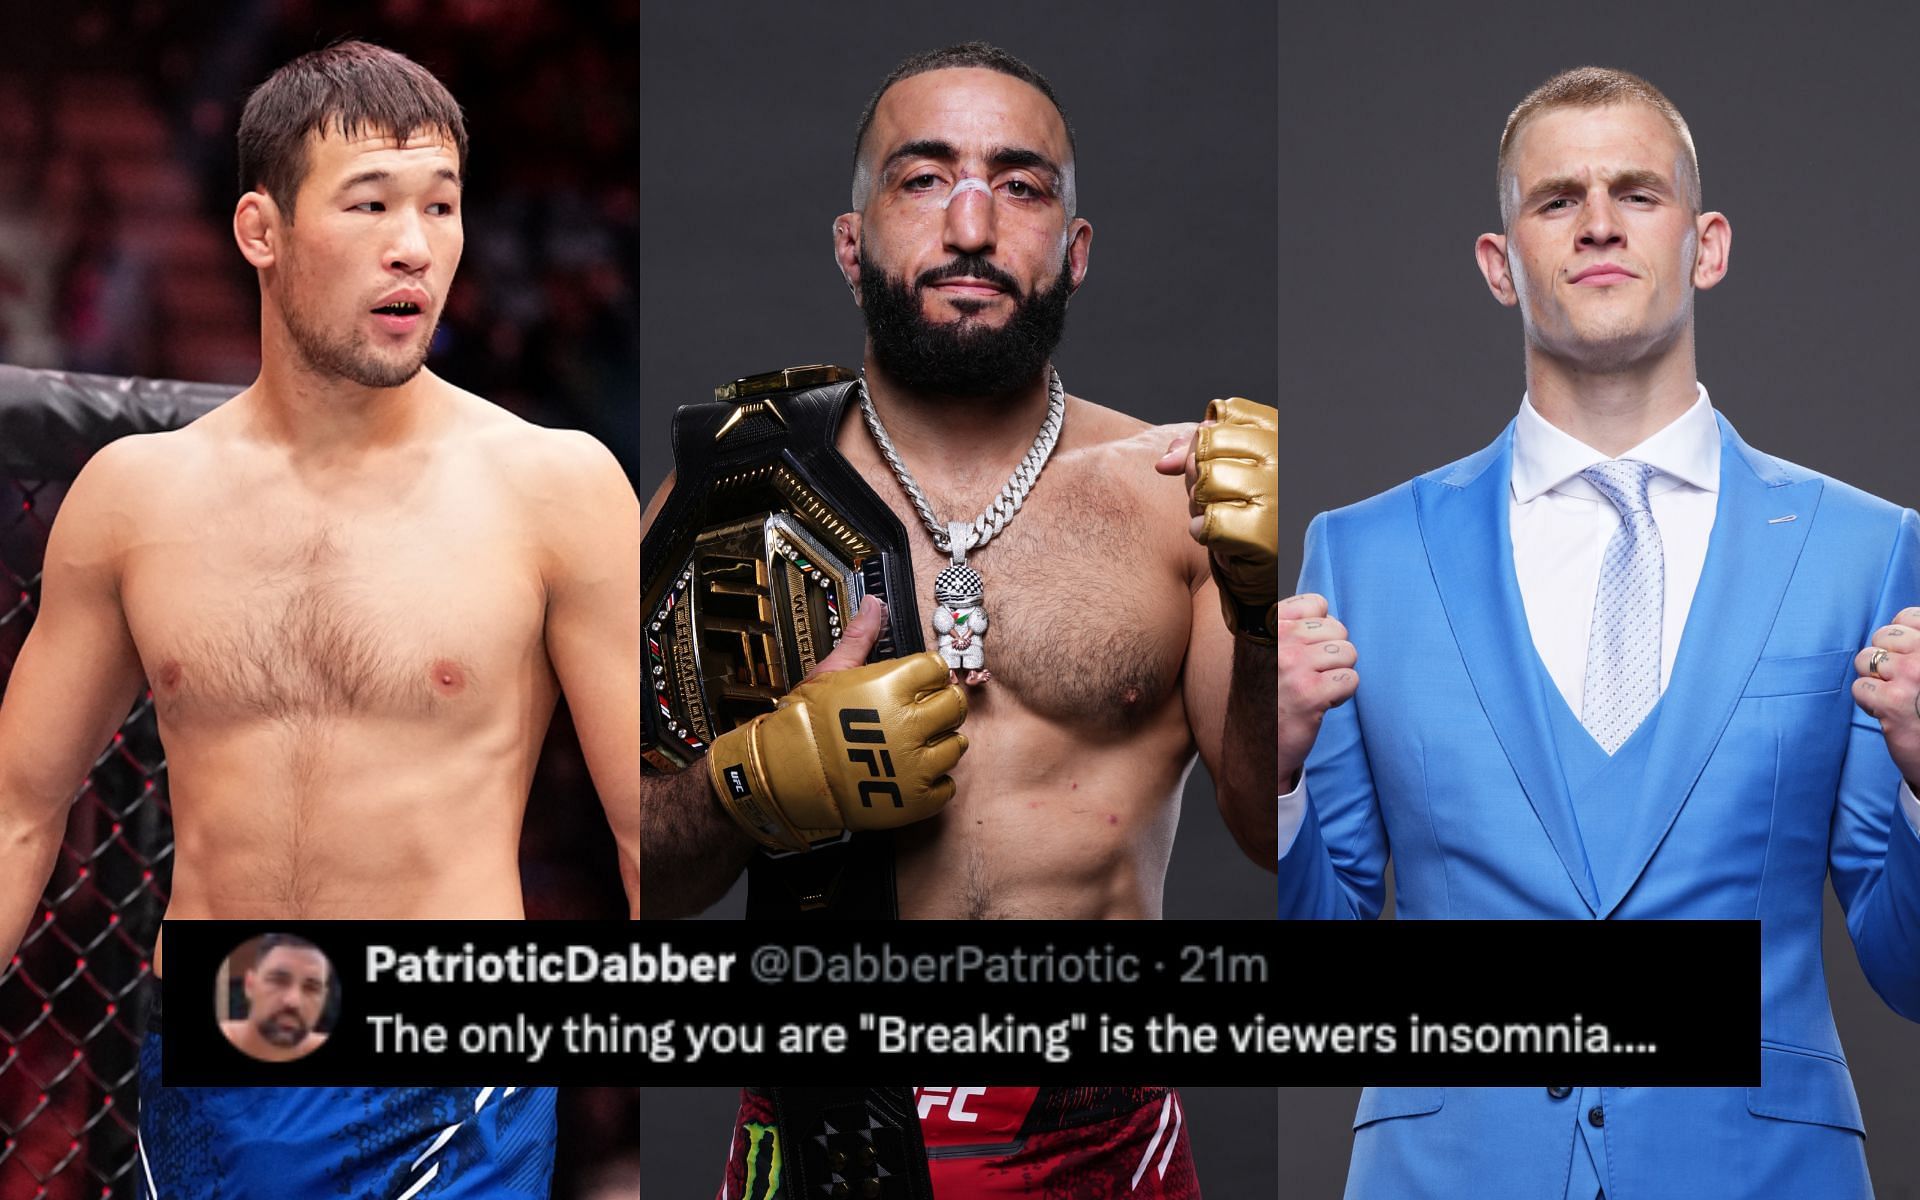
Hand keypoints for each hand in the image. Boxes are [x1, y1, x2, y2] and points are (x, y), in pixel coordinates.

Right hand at [710, 598, 968, 851]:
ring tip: (915, 742)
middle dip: (941, 704)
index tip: (915, 682)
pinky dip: (934, 780)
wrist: (785, 776)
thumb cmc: (804, 721)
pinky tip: (912, 772)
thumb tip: (875, 603)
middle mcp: (911, 723)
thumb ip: (860, 638)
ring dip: (940, 741)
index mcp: (893, 686)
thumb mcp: (829, 671)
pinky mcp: (915, 800)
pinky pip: (946, 785)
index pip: (938, 668)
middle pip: (955, 705)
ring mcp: (915, 765)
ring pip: (955, 745)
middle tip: (920, 710)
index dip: (927, 673)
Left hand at [1157, 397, 1278, 642]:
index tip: (1215, 463)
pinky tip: (1221, 540)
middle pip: (1207, 448)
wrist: (1270, 575)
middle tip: (1220, 498)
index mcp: (1282, 436)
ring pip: (1206, 483)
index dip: (1203, 441)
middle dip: (1199, 476)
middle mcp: (1285, 461)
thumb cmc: (1243, 514)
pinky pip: (1207, 522)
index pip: (1223, 416)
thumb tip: (1164, 461)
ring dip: (1200, 505)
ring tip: (1223, 518)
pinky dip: (1203, 533)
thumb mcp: (1224, 469)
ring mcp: (1278, 497)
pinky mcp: (1264, 536)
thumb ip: (1196, 448)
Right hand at [1275, 593, 1357, 785]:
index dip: (1319, 629)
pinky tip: (1320, 703)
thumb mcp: (1262, 650)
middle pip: (1337, 629)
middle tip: (1309, 675)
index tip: (1303, 651)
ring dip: (1338, 673)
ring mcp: (1293, 666)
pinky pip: (1351, 679)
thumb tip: (1325, 612)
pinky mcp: (1310, 694)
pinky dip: (1342, 694)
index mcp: (1264, 625)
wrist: (1251, 748)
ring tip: (1314, 689)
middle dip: (1332, 653)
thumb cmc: (1264, 697)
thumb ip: (1287, 625)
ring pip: (1348, 652)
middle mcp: (1276, 641)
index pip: (1316, 604)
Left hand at [1852, 607, 1919, 784]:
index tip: (1905, 655)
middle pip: (1881, 636)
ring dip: (1872, 678)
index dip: (1899, 636)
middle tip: (1899, 681)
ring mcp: (1912, 676)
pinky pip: (1859, 687)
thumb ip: (1917, 649)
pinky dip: (1867, 701)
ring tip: (1893, 696)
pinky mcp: (1893, 703)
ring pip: (1865, 659)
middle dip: (1883, 658)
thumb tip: (1898, 625)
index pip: (1907, 617)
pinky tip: (1887, 712)